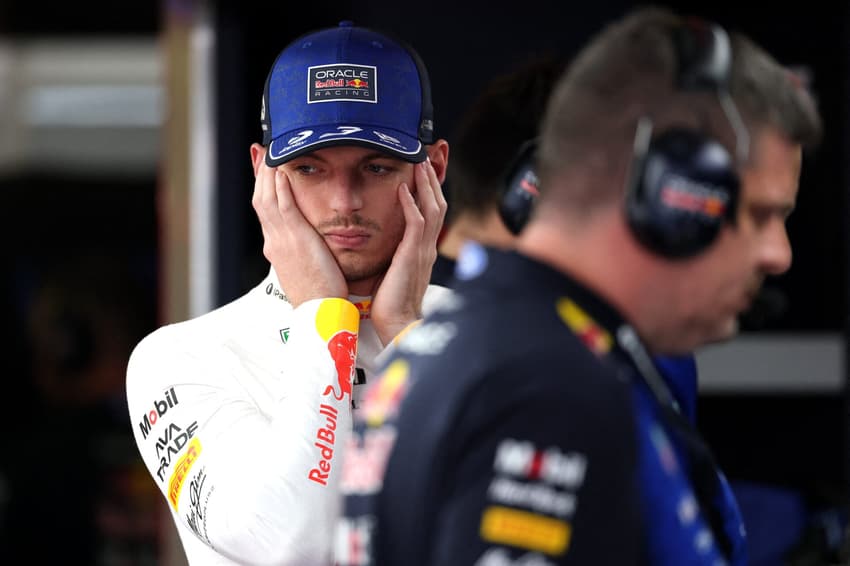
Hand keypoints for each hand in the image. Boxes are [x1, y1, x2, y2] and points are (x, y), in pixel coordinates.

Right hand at [251, 155, 346, 306]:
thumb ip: (305, 251)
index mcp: (277, 248)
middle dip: (260, 173)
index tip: (265, 168)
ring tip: (271, 151)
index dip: (264, 187)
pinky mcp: (294, 240)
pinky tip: (282, 169)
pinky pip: (283, 206)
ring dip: (268, 172)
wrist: (320, 313)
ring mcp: (281, 240)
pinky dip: (280, 187)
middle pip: (261, 199)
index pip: (266, 210)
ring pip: (267, 198)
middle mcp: (274, 241)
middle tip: (261, 150)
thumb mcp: (308, 268)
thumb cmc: (321, 295)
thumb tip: (309, 242)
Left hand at [370, 159, 447, 344]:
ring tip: (418, 163)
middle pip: (437, 204)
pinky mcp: (412, 256)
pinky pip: (416, 225)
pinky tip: (404, 189)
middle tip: (425, 155)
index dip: (429, 189)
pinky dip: (412, 205)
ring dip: (425, 184)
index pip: (431, 212)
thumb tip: (383, 242)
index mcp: (422, 249)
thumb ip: (393, 253)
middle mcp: (427, 247)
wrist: (397, 325)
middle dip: (432, 179)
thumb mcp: (394, 271)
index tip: (422, 168)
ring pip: (431, 209)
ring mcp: (422, 251)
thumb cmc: (391, 302)